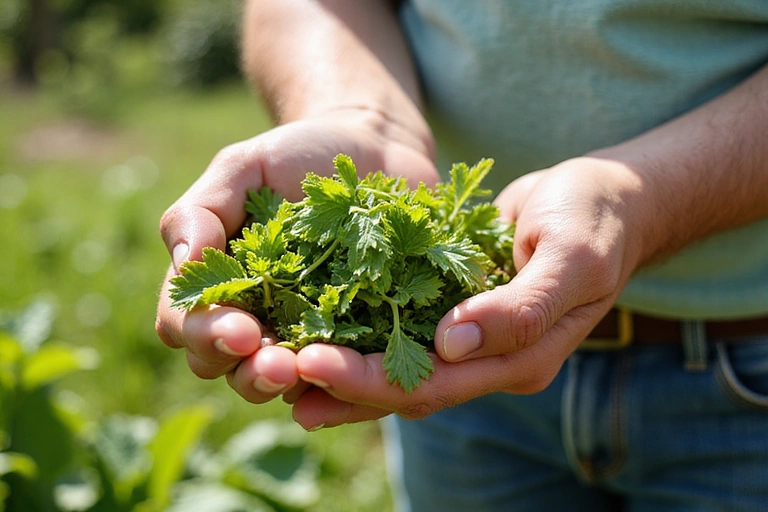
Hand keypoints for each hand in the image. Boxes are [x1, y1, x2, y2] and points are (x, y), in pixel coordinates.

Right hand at [155, 108, 437, 403]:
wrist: (373, 147)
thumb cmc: (296, 156)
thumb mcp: (242, 169)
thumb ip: (200, 212)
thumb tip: (184, 264)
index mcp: (218, 284)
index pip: (188, 325)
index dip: (207, 335)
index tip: (240, 330)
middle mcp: (257, 318)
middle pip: (232, 368)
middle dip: (249, 373)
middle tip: (277, 365)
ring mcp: (308, 332)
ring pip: (286, 382)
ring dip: (294, 384)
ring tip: (310, 371)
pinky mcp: (360, 337)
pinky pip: (349, 372)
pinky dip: (351, 378)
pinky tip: (364, 370)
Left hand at [289, 156, 649, 428]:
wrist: (606, 200)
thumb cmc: (594, 220)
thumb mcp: (571, 257)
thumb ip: (521, 307)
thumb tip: (454, 344)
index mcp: (522, 359)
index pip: (436, 384)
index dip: (372, 380)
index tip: (313, 363)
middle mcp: (492, 362)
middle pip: (408, 387)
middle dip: (344, 383)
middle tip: (279, 373)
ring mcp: (474, 340)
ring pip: (400, 368)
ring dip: (345, 374)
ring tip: (283, 373)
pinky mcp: (457, 311)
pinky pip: (404, 332)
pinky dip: (363, 336)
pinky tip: (321, 330)